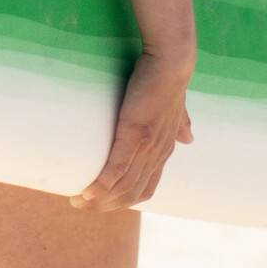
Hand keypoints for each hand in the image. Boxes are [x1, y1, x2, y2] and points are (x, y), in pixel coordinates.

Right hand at [70, 51, 194, 212]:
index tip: (103, 200)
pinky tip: (86, 191)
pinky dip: (101, 184)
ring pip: (122, 187)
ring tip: (76, 200)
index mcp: (164, 150)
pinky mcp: (134, 134)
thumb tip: (190, 138)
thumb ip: (182, 125)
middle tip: (81, 205)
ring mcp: (146, 147)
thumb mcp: (177, 110)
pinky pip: (116, 168)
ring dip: (98, 199)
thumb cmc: (169, 81)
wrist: (172, 62)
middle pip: (131, 194)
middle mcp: (157, 154)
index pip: (145, 188)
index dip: (124, 199)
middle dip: (106, 205)